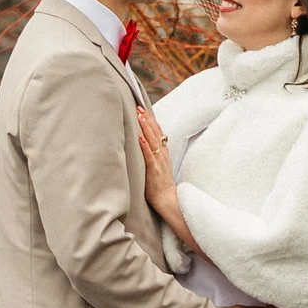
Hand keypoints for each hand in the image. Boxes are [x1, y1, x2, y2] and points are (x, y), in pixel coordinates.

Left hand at [136, 108, 194, 247]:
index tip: (143, 108)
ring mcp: (159, 162)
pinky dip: (145, 146)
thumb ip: (152, 155)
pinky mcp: (154, 171)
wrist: (168, 201)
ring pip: (153, 141)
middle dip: (147, 119)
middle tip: (139, 106)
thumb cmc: (160, 186)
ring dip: (146, 128)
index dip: (151, 120)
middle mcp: (163, 155)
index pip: (158, 132)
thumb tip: (143, 145)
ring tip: (139, 116)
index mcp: (164, 153)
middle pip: (156, 132)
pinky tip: (140, 138)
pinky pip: (150, 156)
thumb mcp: (158, 166)